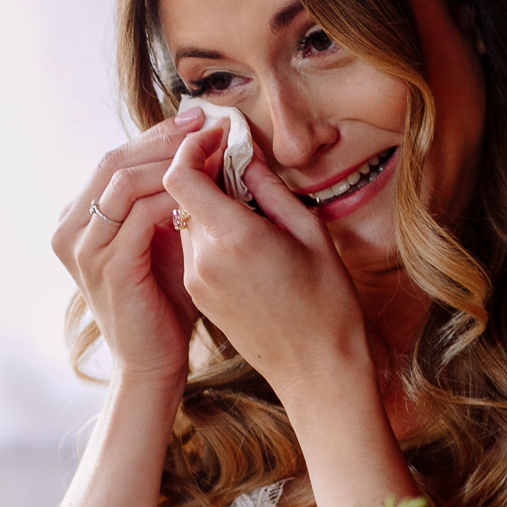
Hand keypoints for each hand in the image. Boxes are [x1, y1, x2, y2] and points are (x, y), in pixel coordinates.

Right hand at [52, 108, 207, 384]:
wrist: (154, 360)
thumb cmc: (161, 300)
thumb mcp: (159, 237)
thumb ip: (164, 196)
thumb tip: (196, 143)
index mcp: (75, 218)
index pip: (114, 157)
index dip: (156, 135)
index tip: (200, 120)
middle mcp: (68, 229)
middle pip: (114, 160)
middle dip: (165, 140)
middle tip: (210, 127)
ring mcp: (82, 249)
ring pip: (124, 181)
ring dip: (173, 162)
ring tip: (213, 153)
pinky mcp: (106, 266)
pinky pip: (140, 214)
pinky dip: (174, 196)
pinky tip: (205, 192)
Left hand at [163, 123, 369, 403]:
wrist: (317, 370)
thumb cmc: (327, 300)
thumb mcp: (310, 231)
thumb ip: (268, 186)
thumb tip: (244, 151)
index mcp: (233, 237)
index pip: (180, 176)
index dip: (193, 148)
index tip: (218, 136)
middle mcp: (204, 259)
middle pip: (180, 195)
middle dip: (204, 171)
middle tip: (238, 160)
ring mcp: (196, 279)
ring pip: (184, 220)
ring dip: (206, 202)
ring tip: (247, 201)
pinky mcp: (197, 294)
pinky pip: (191, 247)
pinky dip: (208, 229)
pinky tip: (242, 234)